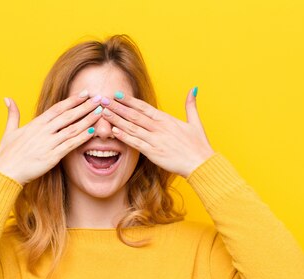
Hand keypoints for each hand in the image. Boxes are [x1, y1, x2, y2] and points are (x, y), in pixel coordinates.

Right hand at [0, 90, 102, 184]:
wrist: (5, 171)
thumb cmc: (6, 153)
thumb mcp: (9, 131)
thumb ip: (12, 114)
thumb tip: (7, 98)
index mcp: (36, 123)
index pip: (58, 108)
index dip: (73, 100)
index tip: (85, 93)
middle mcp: (44, 131)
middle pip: (68, 115)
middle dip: (85, 106)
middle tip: (99, 98)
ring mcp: (49, 143)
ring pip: (72, 128)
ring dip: (88, 119)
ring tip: (100, 112)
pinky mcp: (52, 156)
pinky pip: (71, 145)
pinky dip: (82, 137)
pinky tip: (93, 131)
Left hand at [99, 88, 215, 177]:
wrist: (200, 163)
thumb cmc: (198, 145)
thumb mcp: (196, 122)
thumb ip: (191, 105)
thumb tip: (193, 89)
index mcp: (167, 119)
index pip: (144, 107)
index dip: (129, 100)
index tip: (117, 94)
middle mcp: (159, 127)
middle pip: (134, 115)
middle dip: (117, 107)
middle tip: (103, 100)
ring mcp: (155, 140)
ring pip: (132, 127)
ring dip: (116, 119)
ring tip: (104, 113)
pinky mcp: (153, 153)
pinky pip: (135, 143)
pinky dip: (124, 136)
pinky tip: (113, 131)